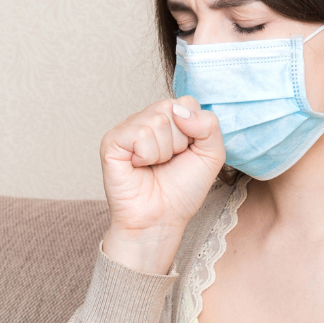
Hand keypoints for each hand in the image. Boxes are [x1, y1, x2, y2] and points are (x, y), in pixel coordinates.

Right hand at [99, 97, 224, 273]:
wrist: (161, 219)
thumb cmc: (182, 190)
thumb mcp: (211, 155)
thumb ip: (209, 125)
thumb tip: (180, 111)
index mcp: (167, 119)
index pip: (187, 103)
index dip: (194, 132)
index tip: (185, 154)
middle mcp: (145, 119)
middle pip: (171, 108)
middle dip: (179, 142)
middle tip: (168, 162)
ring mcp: (127, 128)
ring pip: (157, 122)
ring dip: (163, 152)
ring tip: (154, 166)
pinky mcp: (111, 141)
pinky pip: (140, 135)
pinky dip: (147, 156)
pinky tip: (139, 166)